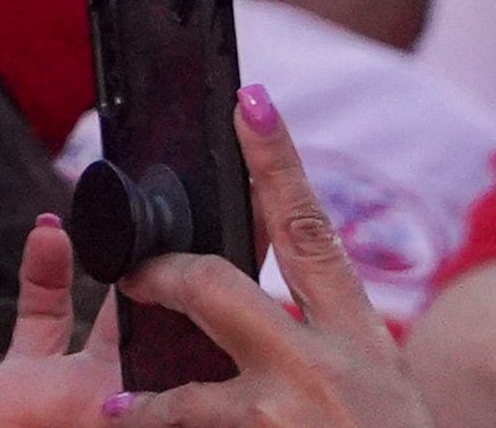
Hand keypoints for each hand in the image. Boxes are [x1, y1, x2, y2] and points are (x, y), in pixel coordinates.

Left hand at [0, 86, 432, 427]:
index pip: (310, 234)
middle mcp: (324, 371)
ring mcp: (285, 417)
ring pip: (184, 390)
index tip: (249, 100)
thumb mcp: (377, 389)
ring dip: (149, 405)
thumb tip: (273, 285)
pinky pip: (182, 426)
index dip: (276, 163)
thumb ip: (325, 341)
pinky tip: (124, 427)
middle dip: (165, 277)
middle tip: (133, 277)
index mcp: (361, 342)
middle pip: (217, 287)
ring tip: (118, 413)